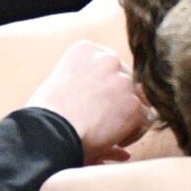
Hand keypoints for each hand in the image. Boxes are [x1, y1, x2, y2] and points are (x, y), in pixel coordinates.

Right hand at [27, 39, 147, 162]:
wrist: (50, 130)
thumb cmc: (45, 114)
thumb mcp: (59, 94)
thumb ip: (84, 95)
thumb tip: (100, 118)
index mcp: (85, 49)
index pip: (107, 63)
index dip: (105, 85)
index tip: (95, 102)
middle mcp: (107, 59)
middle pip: (125, 78)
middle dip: (118, 98)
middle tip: (106, 121)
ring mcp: (123, 80)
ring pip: (137, 98)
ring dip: (128, 114)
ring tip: (112, 133)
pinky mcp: (133, 103)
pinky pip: (144, 118)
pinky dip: (134, 132)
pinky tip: (117, 142)